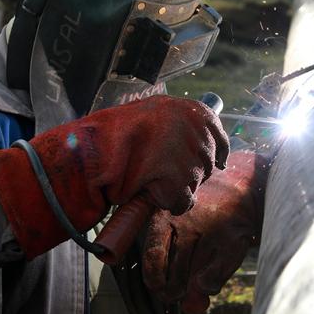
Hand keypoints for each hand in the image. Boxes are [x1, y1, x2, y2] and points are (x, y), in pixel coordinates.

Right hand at [0, 95, 228, 257]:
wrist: (93, 151)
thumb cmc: (113, 132)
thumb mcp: (149, 114)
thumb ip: (174, 124)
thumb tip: (190, 139)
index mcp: (193, 111)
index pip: (219, 136)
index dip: (216, 152)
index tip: (216, 162)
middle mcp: (198, 132)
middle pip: (207, 163)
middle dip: (190, 171)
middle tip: (162, 171)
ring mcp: (192, 159)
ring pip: (194, 183)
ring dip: (176, 186)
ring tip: (149, 178)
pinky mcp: (181, 185)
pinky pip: (183, 202)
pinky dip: (168, 202)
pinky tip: (150, 192)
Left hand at [142, 151, 268, 313]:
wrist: (244, 182)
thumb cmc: (206, 209)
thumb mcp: (183, 225)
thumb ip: (175, 263)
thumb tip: (190, 308)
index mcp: (164, 214)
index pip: (151, 256)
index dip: (154, 281)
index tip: (159, 287)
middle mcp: (186, 221)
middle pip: (172, 275)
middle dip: (172, 292)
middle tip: (176, 292)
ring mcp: (211, 228)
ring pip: (193, 280)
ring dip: (192, 291)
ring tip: (194, 283)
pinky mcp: (233, 236)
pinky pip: (216, 277)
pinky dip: (211, 287)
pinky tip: (210, 281)